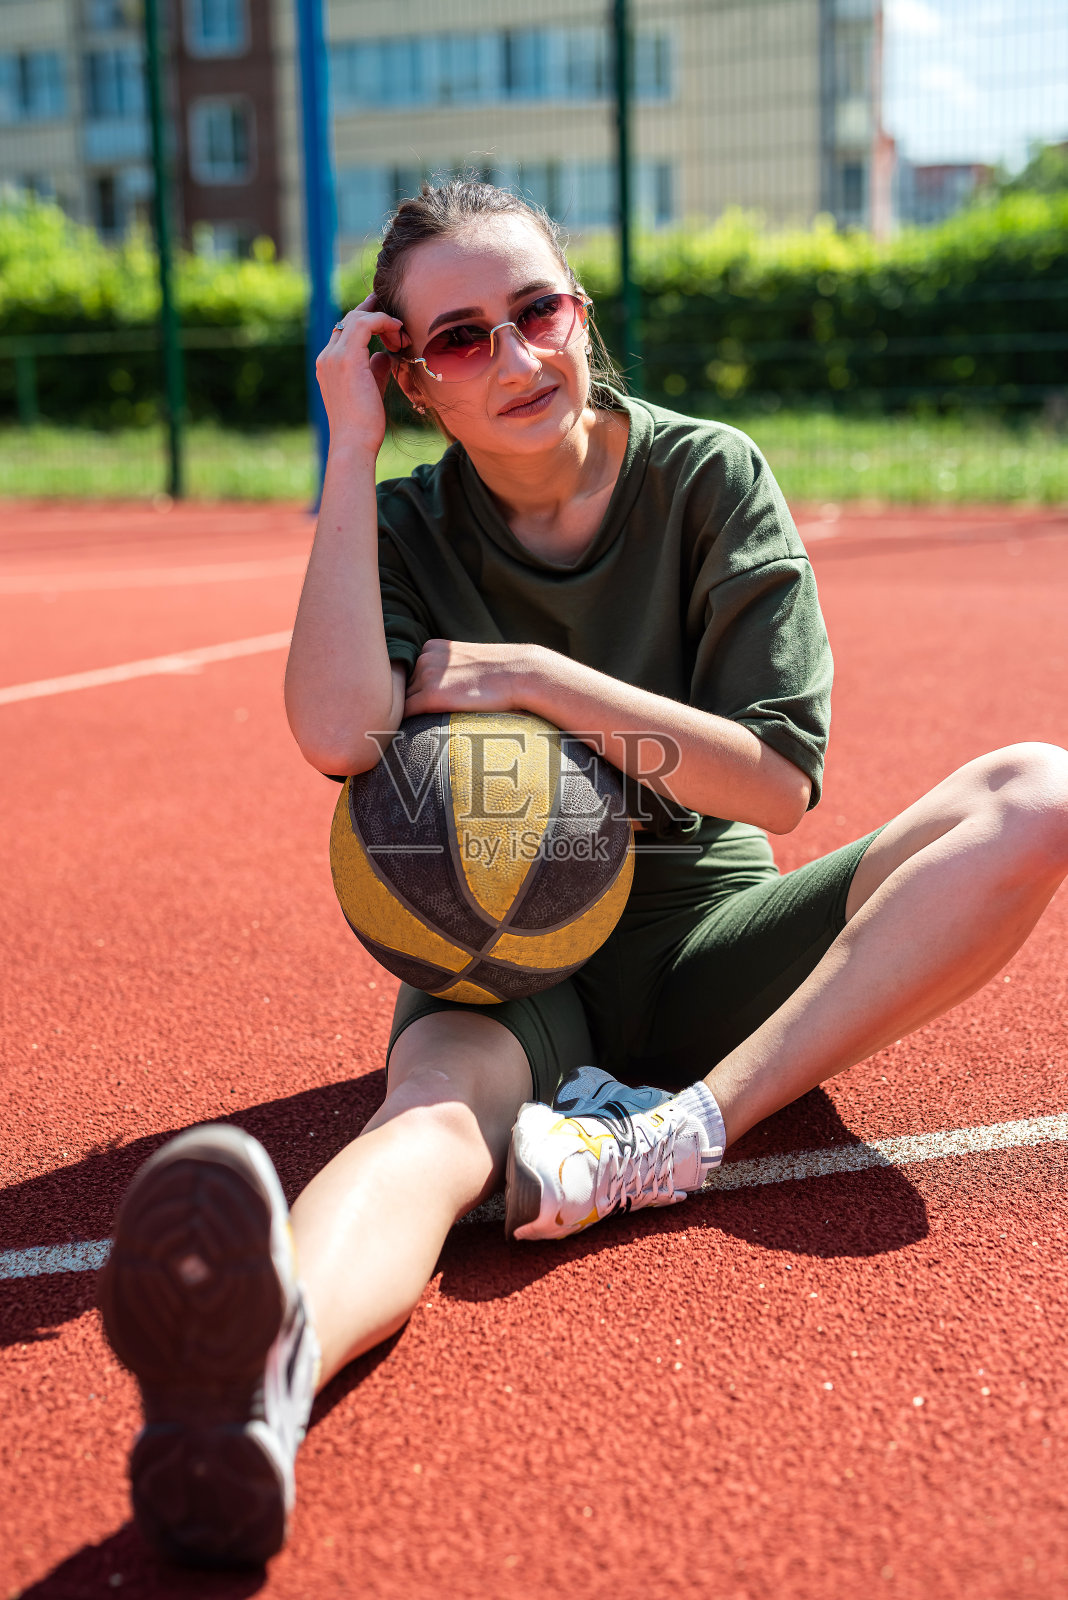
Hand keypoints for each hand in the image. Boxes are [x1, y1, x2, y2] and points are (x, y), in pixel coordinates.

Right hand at [315, 292, 404, 453]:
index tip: (387, 321)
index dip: (365, 322)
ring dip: (382, 319)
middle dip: (373, 312)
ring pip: (356, 318)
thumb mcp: (370, 390)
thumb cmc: (363, 425)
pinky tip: (398, 330)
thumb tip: (384, 355)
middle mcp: (327, 357)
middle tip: (395, 314)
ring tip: (401, 331)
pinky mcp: (346, 358)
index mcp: (328, 365)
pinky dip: (383, 322)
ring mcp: (334, 356)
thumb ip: (375, 370)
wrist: (353, 443)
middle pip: (348, 320)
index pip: (343, 332)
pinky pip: (365, 324)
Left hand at [403, 640, 542, 717]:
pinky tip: (410, 734)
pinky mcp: (432, 696)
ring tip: (416, 728)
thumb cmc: (501, 673)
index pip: (411, 674)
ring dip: (408, 715)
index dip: (416, 692)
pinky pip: (405, 713)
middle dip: (411, 703)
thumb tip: (440, 691)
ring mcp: (427, 676)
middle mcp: (425, 658)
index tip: (427, 706)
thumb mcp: (468, 660)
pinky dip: (404, 723)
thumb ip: (448, 670)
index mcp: (433, 648)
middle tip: (413, 719)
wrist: (521, 674)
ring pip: (403, 701)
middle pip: (405, 687)